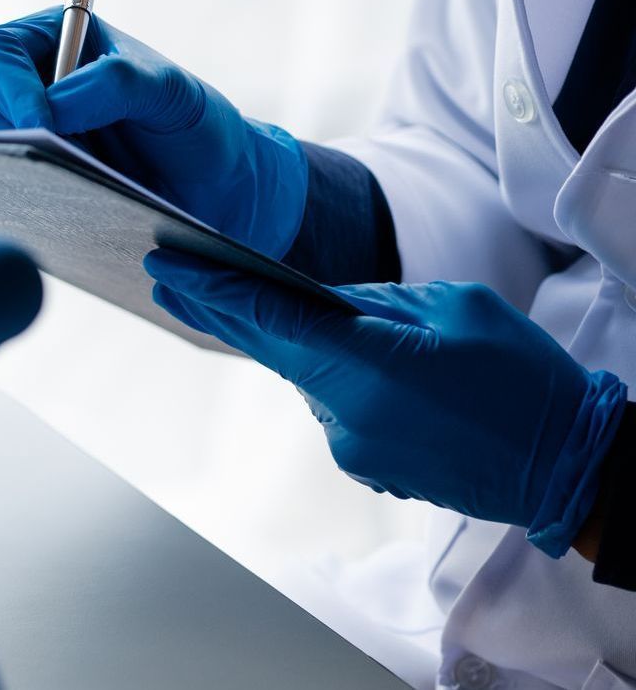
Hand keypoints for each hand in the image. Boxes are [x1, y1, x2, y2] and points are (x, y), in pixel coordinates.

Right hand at [0, 8, 308, 257]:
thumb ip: (115, 84)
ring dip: (9, 168)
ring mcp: (22, 134)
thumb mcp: (168, 92)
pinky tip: (53, 210)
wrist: (212, 186)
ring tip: (57, 187)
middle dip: (2, 132)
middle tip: (43, 163)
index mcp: (56, 39)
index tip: (41, 127)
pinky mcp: (26, 178)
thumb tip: (49, 109)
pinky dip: (15, 197)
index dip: (7, 87)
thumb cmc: (193, 124)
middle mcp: (28, 83)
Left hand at [145, 249, 628, 556]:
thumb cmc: (524, 379)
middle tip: (168, 279)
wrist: (568, 465)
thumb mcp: (455, 307)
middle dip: (221, 313)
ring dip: (311, 348)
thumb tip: (324, 302)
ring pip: (309, 379)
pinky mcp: (365, 468)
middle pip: (272, 351)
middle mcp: (344, 415)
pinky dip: (342, 381)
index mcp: (366, 366)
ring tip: (354, 326)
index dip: (212, 292)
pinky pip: (337, 407)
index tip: (167, 268)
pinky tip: (379, 369)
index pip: (268, 321)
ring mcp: (351, 449)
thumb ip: (376, 301)